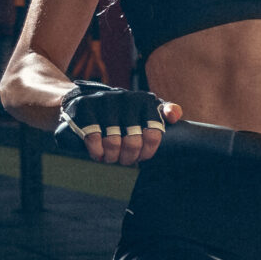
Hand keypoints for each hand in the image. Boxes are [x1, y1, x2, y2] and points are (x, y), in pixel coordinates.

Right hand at [56, 81, 179, 165]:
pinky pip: (93, 139)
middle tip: (125, 160)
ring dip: (112, 157)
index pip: (153, 135)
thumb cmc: (122, 110)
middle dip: (128, 157)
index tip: (141, 157)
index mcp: (145, 101)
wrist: (86, 98)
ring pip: (113, 143)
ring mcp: (104, 102)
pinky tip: (98, 154)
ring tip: (111, 158)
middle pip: (133, 142)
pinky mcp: (85, 108)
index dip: (147, 152)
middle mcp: (126, 99)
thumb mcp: (147, 107)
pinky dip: (96, 152)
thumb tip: (175, 117)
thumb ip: (166, 111)